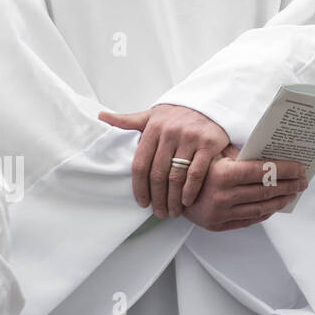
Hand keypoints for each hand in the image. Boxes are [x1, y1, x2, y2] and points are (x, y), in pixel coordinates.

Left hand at [99, 104, 228, 218]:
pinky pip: (196, 172)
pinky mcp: (209, 144)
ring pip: (176, 176)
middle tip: (159, 213)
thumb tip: (101, 117)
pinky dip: (190, 189)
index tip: (142, 203)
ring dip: (173, 198)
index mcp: (153, 128)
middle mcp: (170, 133)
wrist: (212, 102)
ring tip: (173, 211)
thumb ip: (129, 121)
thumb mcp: (153, 114)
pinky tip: (187, 200)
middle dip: (157, 198)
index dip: (139, 188)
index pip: (140, 164)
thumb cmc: (179, 113)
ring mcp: (190, 138)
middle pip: (157, 174)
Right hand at [183, 146, 308, 231]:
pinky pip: (249, 220)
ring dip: (281, 200)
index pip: (264, 171)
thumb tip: (272, 148)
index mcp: (224, 174)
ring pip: (261, 208)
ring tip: (293, 193)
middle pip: (266, 191)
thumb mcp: (216, 153)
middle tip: (303, 181)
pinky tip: (275, 204)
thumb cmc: (196, 167)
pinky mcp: (218, 226)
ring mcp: (221, 214)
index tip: (301, 168)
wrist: (169, 191)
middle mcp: (223, 196)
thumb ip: (241, 152)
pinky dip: (266, 212)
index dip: (286, 170)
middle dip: (289, 185)